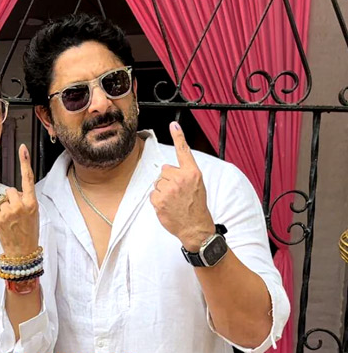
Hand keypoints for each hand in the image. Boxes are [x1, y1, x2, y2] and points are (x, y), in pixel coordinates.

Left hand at [0, 144, 38, 257]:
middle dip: (11, 199)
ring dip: (4, 208)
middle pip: (10, 190)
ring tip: (10, 221)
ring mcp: (8, 212)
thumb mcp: (33, 215)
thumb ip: (25, 201)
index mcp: (32, 203)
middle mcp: (20, 205)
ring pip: (1, 199)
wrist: (22, 252)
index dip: (25, 162)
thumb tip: (13, 193)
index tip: (22, 148)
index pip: (28, 179)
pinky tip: (4, 224)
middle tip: (16, 214)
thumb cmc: (29, 233)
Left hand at [150, 121, 214, 250]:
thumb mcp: (197, 185)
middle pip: (165, 170)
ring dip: (163, 190)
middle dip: (168, 180)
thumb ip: (184, 174)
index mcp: (193, 173)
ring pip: (158, 182)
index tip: (173, 124)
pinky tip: (167, 206)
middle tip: (178, 193)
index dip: (178, 137)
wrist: (195, 228)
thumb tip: (166, 168)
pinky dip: (158, 200)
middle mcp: (181, 178)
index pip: (183, 151)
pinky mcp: (159, 200)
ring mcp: (169, 189)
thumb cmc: (196, 207)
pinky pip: (153, 194)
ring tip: (173, 201)